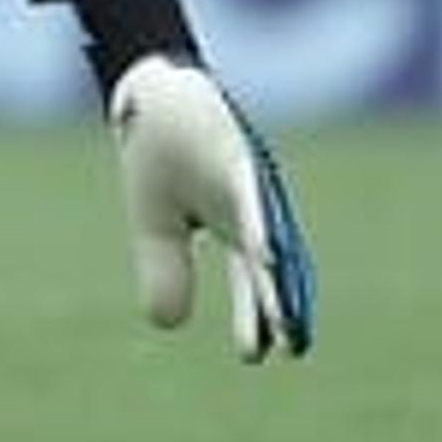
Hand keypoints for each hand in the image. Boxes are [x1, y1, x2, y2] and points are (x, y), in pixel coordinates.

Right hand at [104, 56, 317, 361]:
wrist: (149, 86)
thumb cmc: (159, 148)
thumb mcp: (154, 221)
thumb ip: (165, 268)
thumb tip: (168, 325)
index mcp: (231, 221)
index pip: (250, 278)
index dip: (255, 315)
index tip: (257, 355)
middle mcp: (250, 205)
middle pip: (269, 263)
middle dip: (278, 304)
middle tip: (293, 348)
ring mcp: (247, 178)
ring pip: (268, 234)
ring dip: (278, 274)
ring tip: (287, 315)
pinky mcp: (237, 152)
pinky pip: (251, 193)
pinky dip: (259, 225)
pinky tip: (266, 256)